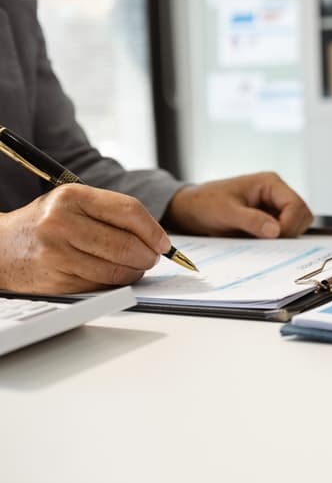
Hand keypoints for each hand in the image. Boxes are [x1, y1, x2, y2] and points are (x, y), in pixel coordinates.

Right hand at [0, 184, 169, 293]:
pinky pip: (102, 285)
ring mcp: (57, 253)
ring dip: (136, 271)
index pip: (129, 211)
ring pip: (118, 269)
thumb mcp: (73, 204)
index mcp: (71, 197)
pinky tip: (113, 275)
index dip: (154, 230)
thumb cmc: (47, 224)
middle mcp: (61, 223)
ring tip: (135, 266)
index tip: (164, 243)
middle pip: (127, 244)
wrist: (1, 247)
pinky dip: (116, 282)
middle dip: (149, 255)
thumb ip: (112, 214)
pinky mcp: (57, 280)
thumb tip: (157, 238)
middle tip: (152, 257)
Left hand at [164, 172, 312, 237]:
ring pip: (296, 225)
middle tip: (268, 241)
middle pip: (302, 215)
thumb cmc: (205, 203)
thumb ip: (252, 220)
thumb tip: (276, 231)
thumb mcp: (226, 212)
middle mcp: (276, 193)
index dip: (289, 224)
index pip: (296, 205)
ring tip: (259, 239)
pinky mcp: (269, 219)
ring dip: (284, 237)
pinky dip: (276, 240)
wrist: (190, 209)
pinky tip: (258, 241)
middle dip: (290, 231)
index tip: (273, 238)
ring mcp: (274, 206)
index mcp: (270, 183)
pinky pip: (284, 232)